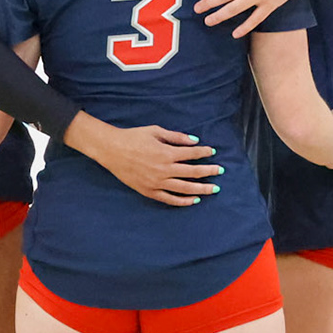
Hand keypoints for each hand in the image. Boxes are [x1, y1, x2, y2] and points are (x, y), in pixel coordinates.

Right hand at [66, 114, 221, 206]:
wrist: (112, 150)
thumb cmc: (134, 137)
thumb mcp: (156, 131)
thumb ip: (176, 137)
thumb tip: (195, 141)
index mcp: (166, 153)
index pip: (192, 154)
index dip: (204, 153)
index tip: (212, 152)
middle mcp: (164, 169)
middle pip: (192, 172)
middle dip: (209, 171)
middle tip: (220, 171)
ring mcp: (157, 182)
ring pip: (184, 188)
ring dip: (201, 189)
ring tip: (214, 189)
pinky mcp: (149, 191)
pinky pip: (169, 199)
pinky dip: (183, 201)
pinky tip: (194, 200)